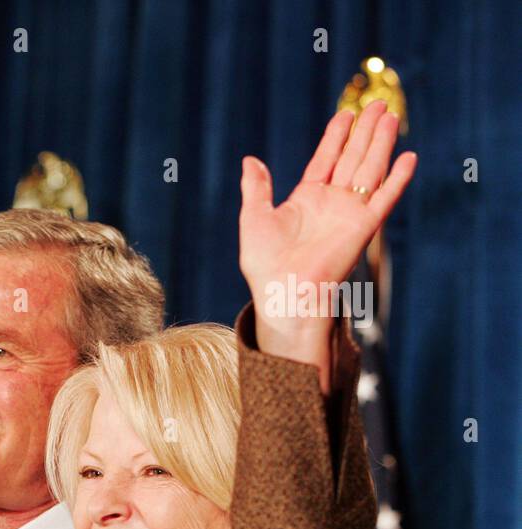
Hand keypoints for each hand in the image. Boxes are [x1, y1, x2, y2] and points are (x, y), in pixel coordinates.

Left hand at [239, 100, 416, 390]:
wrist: (283, 294)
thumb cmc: (265, 264)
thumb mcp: (255, 218)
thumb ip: (257, 188)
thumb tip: (250, 160)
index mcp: (306, 199)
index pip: (326, 159)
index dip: (336, 136)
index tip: (347, 113)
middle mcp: (331, 203)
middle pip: (352, 157)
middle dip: (365, 130)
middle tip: (377, 103)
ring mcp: (349, 213)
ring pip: (369, 169)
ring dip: (381, 143)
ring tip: (391, 116)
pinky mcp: (363, 227)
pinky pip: (384, 198)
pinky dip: (397, 179)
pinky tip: (408, 157)